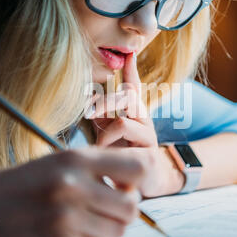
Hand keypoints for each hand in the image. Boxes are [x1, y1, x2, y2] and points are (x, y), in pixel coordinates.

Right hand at [0, 148, 145, 236]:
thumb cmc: (23, 183)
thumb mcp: (59, 161)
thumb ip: (97, 167)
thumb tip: (134, 182)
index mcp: (75, 159)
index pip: (137, 166)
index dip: (140, 175)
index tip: (127, 181)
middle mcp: (74, 186)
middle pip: (131, 206)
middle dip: (126, 206)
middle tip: (110, 201)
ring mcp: (67, 218)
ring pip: (118, 228)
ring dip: (110, 224)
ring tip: (90, 215)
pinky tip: (74, 229)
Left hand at [87, 53, 170, 196]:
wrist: (147, 182)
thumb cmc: (123, 156)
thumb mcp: (109, 133)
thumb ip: (101, 115)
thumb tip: (87, 98)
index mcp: (134, 113)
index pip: (133, 87)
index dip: (131, 70)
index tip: (130, 53)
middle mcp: (144, 120)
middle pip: (128, 97)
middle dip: (104, 102)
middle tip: (87, 113)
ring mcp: (148, 136)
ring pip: (123, 122)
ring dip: (104, 134)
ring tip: (99, 146)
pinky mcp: (149, 154)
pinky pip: (124, 154)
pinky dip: (110, 151)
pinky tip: (107, 157)